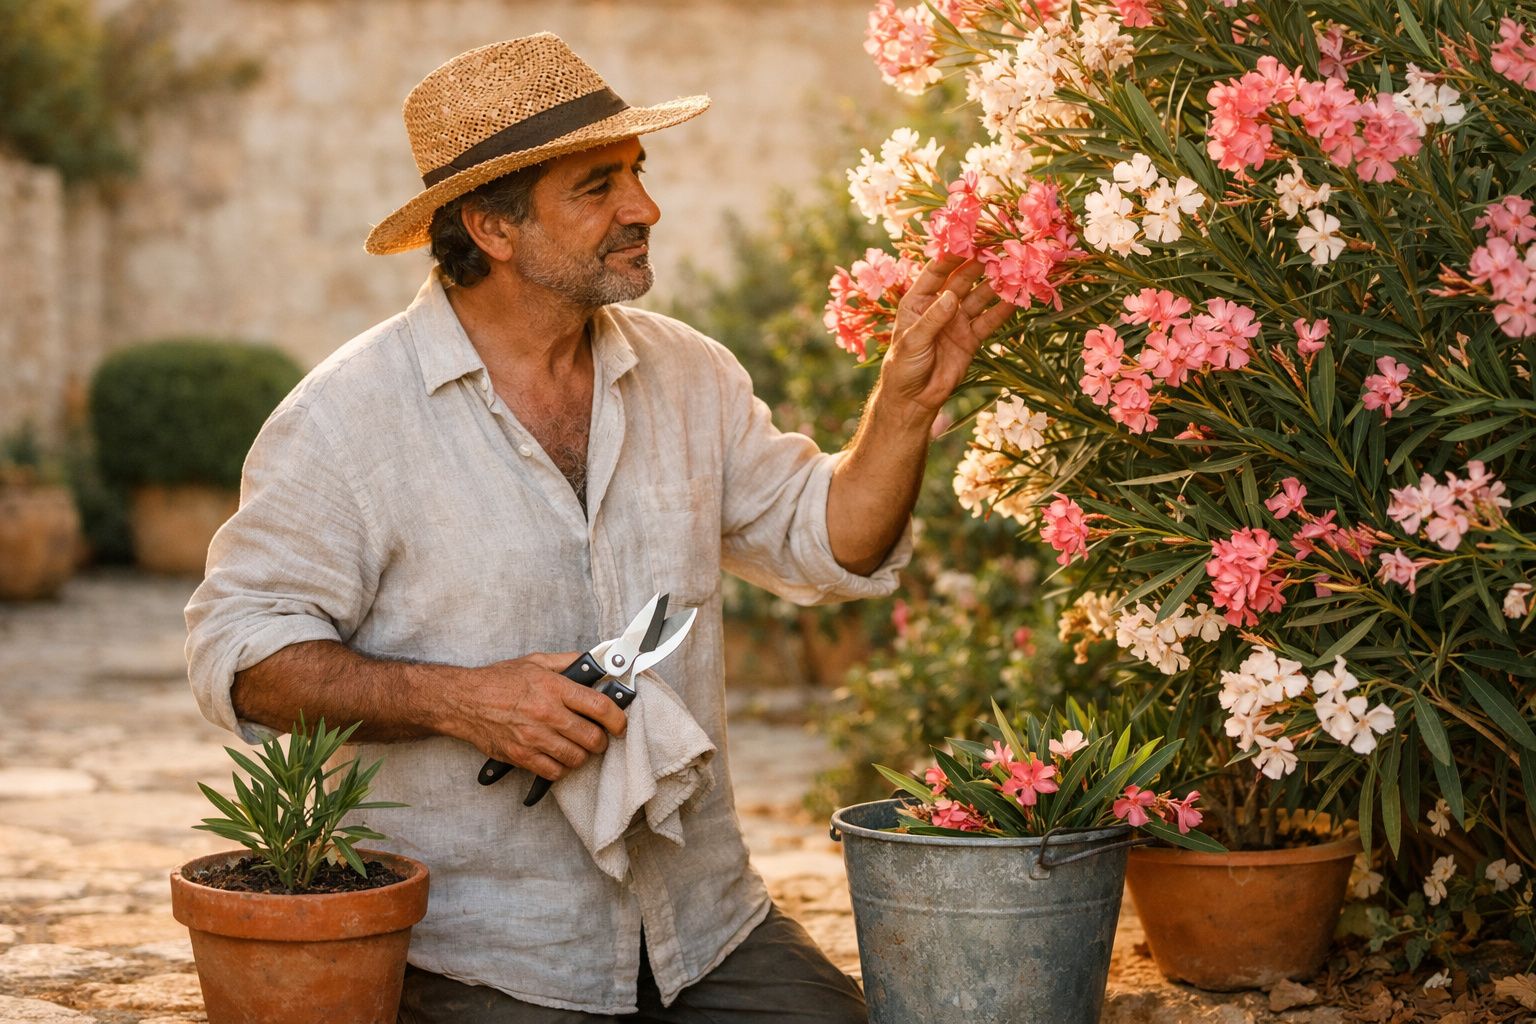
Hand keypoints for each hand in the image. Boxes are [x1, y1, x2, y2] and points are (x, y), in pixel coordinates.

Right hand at [452, 652, 628, 780]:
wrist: (464, 700)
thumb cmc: (498, 680)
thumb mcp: (535, 661)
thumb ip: (567, 662)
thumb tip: (592, 663)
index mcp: (554, 688)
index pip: (599, 707)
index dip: (617, 719)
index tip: (620, 723)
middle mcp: (547, 714)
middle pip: (592, 738)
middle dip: (602, 740)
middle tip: (599, 737)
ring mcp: (534, 738)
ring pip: (576, 758)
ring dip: (583, 755)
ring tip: (579, 747)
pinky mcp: (522, 756)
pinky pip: (554, 772)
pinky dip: (562, 768)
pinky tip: (559, 757)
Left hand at [882, 255, 1015, 417]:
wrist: (913, 399)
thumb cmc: (902, 367)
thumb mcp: (912, 341)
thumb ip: (932, 319)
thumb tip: (951, 296)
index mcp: (918, 300)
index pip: (936, 271)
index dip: (952, 255)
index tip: (969, 240)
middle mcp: (939, 306)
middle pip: (962, 279)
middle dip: (979, 264)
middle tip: (999, 248)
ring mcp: (957, 321)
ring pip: (979, 297)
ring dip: (995, 284)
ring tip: (1014, 269)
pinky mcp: (971, 338)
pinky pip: (989, 320)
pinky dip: (1003, 310)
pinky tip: (1018, 298)